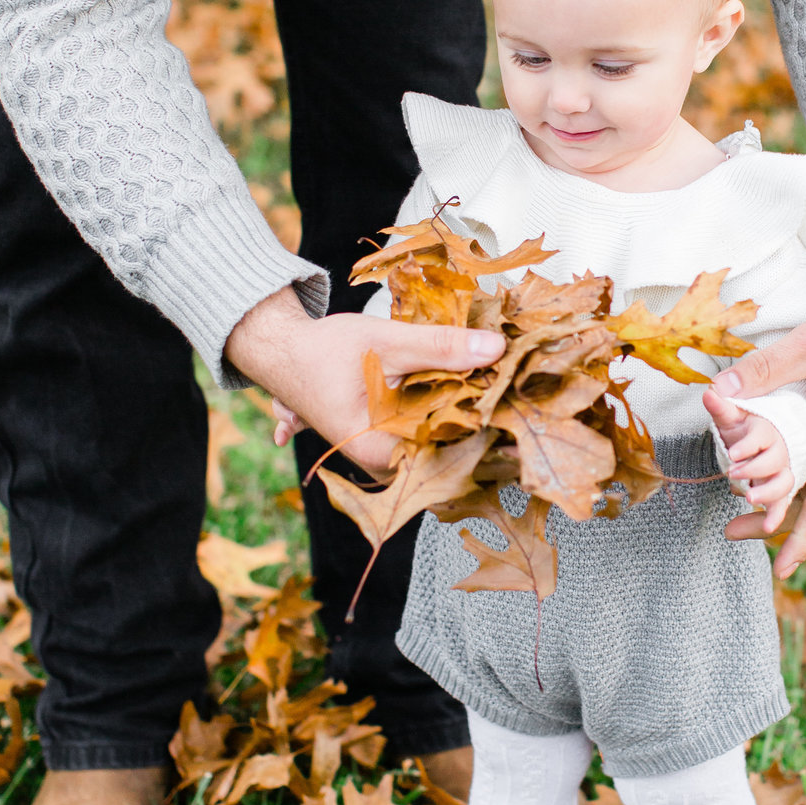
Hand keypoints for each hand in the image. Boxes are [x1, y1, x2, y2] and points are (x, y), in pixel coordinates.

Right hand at [226, 286, 504, 475]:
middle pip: (447, 452)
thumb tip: (496, 350)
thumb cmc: (321, 350)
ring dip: (467, 422)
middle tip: (526, 412)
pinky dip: (448, 418)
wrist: (279, 350)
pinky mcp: (385, 436)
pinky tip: (477, 406)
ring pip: (437, 443)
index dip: (490, 439)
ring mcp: (382, 451)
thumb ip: (440, 347)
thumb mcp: (386, 342)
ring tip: (510, 406)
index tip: (523, 425)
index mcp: (378, 450)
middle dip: (484, 431)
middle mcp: (380, 461)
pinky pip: (425, 434)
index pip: (449, 455)